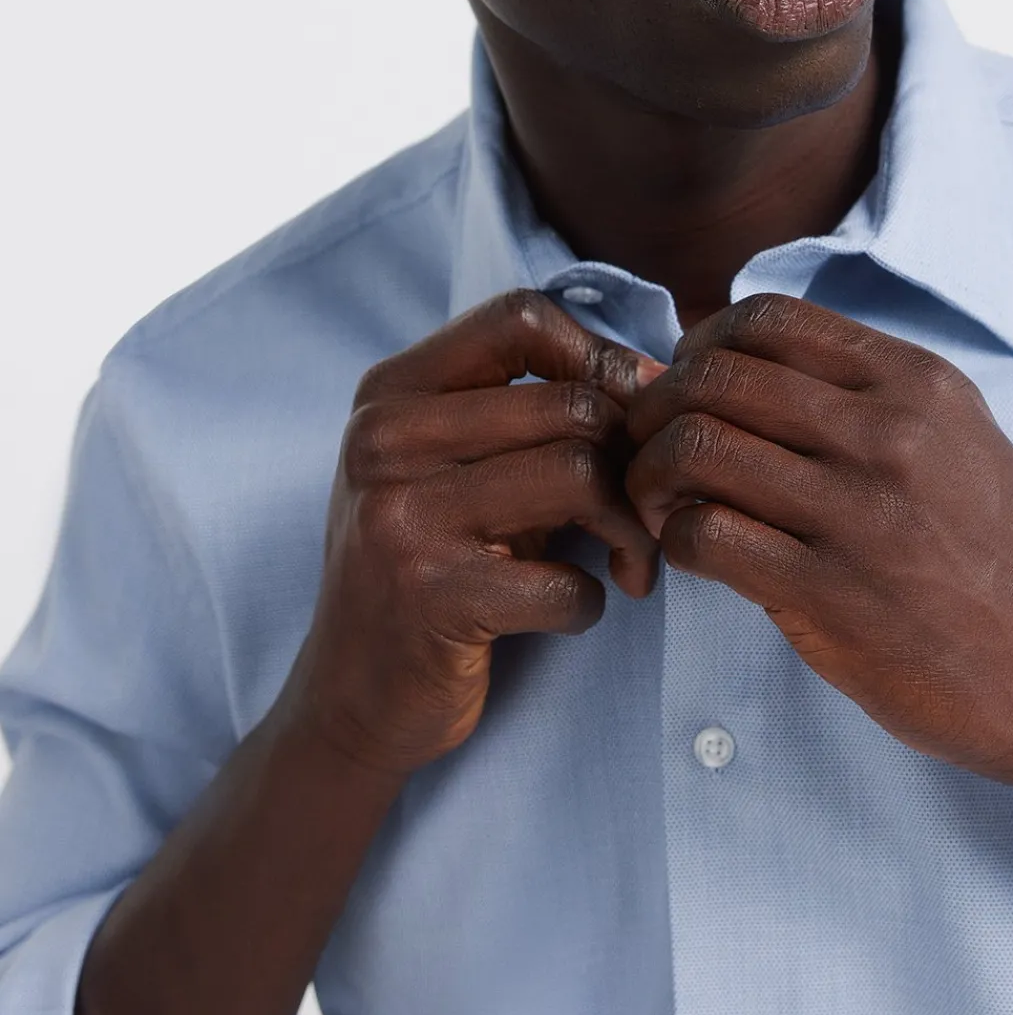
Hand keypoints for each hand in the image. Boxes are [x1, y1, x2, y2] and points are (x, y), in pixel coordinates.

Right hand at [291, 290, 667, 777]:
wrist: (350, 697)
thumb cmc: (432, 567)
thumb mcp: (454, 467)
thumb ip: (527, 413)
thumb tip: (660, 378)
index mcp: (391, 391)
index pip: (520, 317)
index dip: (601, 356)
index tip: (635, 414)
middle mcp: (384, 440)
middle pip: (571, 404)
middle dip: (635, 461)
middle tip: (646, 509)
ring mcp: (401, 516)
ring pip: (579, 476)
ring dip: (631, 530)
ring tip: (629, 560)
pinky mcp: (430, 596)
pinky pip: (567, 581)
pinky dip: (592, 602)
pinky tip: (572, 611)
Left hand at [623, 293, 1012, 794]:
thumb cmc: (992, 559)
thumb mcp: (956, 441)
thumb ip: (858, 394)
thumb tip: (723, 358)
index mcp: (917, 383)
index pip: (767, 317)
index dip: (701, 345)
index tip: (688, 387)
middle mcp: (891, 434)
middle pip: (715, 374)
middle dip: (653, 408)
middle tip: (645, 449)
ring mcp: (861, 514)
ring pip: (695, 446)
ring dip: (647, 475)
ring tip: (655, 505)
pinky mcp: (831, 596)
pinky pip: (705, 535)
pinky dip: (673, 540)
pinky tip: (689, 557)